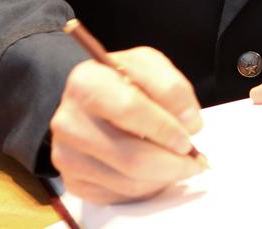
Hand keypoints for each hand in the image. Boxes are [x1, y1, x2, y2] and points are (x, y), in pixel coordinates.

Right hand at [49, 48, 206, 203]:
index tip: (189, 135)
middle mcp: (69, 121)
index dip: (165, 127)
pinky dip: (147, 187)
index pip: (130, 109)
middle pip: (132, 157)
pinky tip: (155, 171)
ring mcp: (67, 155)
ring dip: (164, 177)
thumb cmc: (120, 82)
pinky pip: (120, 195)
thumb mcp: (146, 66)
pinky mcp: (74, 181)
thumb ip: (173, 88)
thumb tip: (190, 123)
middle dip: (173, 163)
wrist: (86, 101)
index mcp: (86, 82)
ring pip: (130, 182)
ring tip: (179, 164)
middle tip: (194, 160)